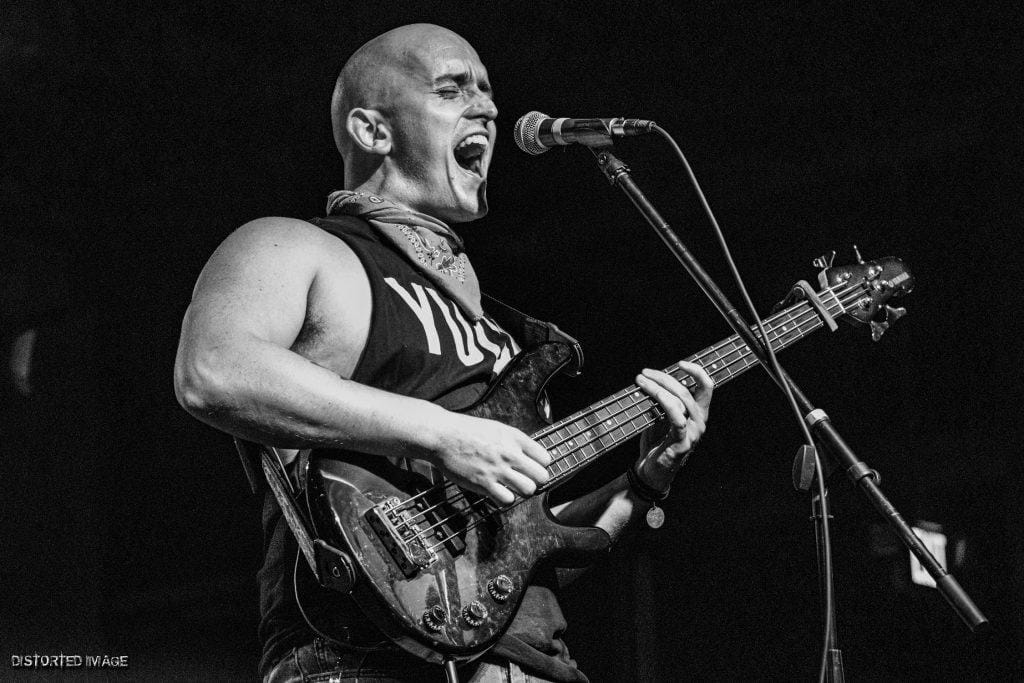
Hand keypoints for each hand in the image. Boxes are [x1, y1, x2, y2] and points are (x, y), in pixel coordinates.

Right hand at [426, 411, 550, 505]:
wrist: (443, 436)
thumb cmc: (467, 431)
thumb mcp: (497, 428)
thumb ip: (514, 442)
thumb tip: (529, 456)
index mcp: (515, 438)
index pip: (545, 458)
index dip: (540, 465)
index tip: (531, 468)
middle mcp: (510, 453)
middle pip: (541, 477)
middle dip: (535, 481)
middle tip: (525, 480)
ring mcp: (498, 469)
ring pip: (528, 490)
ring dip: (522, 492)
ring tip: (512, 488)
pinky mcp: (484, 484)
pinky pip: (507, 500)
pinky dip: (504, 500)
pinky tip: (497, 493)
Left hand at [635, 361, 713, 484]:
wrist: (652, 472)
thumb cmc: (657, 442)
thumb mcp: (661, 417)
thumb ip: (662, 400)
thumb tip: (649, 379)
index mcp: (698, 413)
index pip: (706, 387)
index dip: (696, 372)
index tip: (680, 363)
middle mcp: (700, 421)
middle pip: (686, 390)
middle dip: (664, 378)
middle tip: (644, 373)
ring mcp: (693, 432)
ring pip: (680, 402)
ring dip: (658, 388)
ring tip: (641, 382)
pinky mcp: (683, 443)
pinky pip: (677, 419)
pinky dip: (665, 405)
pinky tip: (651, 398)